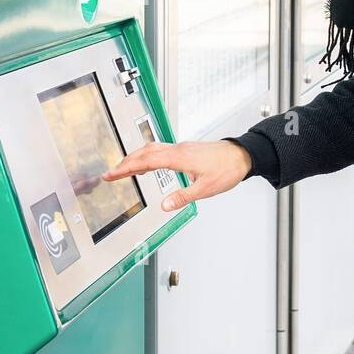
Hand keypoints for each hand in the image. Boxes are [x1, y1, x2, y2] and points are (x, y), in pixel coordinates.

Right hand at [102, 140, 252, 211]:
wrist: (242, 155)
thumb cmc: (227, 169)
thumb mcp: (205, 189)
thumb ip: (183, 197)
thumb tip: (165, 205)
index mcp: (179, 158)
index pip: (146, 161)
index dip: (126, 168)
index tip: (111, 174)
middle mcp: (178, 150)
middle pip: (145, 152)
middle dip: (125, 162)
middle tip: (110, 174)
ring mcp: (181, 148)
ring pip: (152, 149)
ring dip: (136, 158)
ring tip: (123, 169)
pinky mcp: (186, 150)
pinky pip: (160, 150)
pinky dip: (148, 156)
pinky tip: (147, 164)